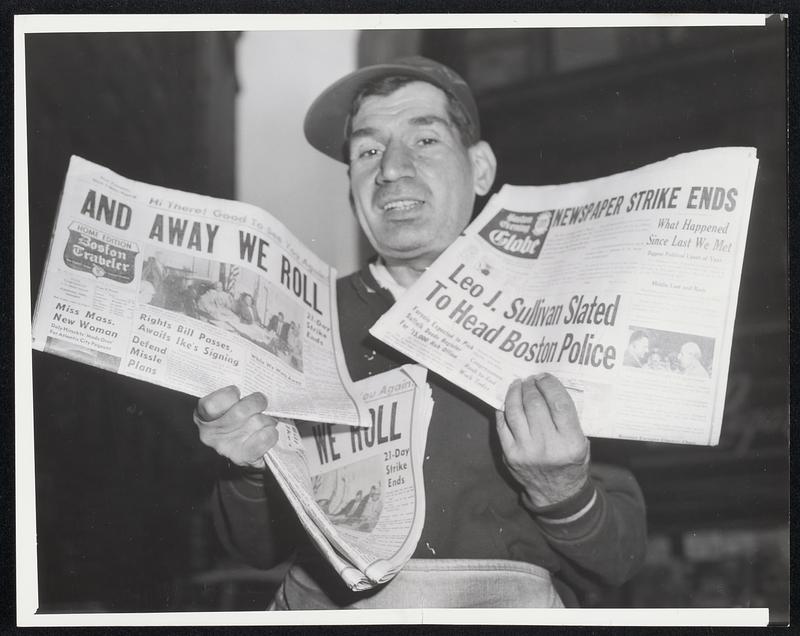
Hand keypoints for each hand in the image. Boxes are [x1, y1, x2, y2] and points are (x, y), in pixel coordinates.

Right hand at [194, 386, 278, 469]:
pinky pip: (265, 437)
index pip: (211, 404)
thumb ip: (233, 394)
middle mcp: (211, 433)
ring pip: (257, 422)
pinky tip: (268, 431)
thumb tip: (253, 379)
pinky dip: (271, 431)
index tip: (238, 392)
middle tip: (261, 402)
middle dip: (257, 402)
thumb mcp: (227, 404)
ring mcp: (226, 447)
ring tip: (265, 419)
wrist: (241, 450)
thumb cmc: (235, 419)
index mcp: (203, 415)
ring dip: (267, 418)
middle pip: (240, 411)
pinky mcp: (243, 457)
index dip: (230, 394)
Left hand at [496, 373, 589, 507]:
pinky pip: (502, 425)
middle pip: (534, 404)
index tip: (544, 376)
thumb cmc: (571, 463)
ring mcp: (526, 450)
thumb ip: (569, 419)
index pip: (559, 403)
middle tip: (530, 379)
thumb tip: (549, 388)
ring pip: (515, 411)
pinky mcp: (510, 454)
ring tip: (517, 385)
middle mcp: (547, 445)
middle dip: (530, 386)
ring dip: (514, 393)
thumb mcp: (582, 442)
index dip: (550, 385)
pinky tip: (506, 402)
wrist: (556, 495)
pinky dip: (503, 410)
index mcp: (570, 442)